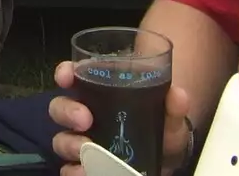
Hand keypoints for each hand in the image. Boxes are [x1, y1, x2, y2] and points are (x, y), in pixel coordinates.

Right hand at [49, 61, 192, 174]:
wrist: (164, 158)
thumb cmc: (159, 128)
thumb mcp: (169, 117)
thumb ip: (173, 107)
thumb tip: (178, 94)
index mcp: (98, 93)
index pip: (72, 76)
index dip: (64, 73)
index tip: (66, 77)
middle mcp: (83, 114)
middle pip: (60, 107)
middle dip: (67, 111)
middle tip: (85, 120)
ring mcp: (81, 141)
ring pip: (61, 138)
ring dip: (69, 144)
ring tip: (85, 152)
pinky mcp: (84, 165)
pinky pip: (68, 168)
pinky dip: (72, 170)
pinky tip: (84, 171)